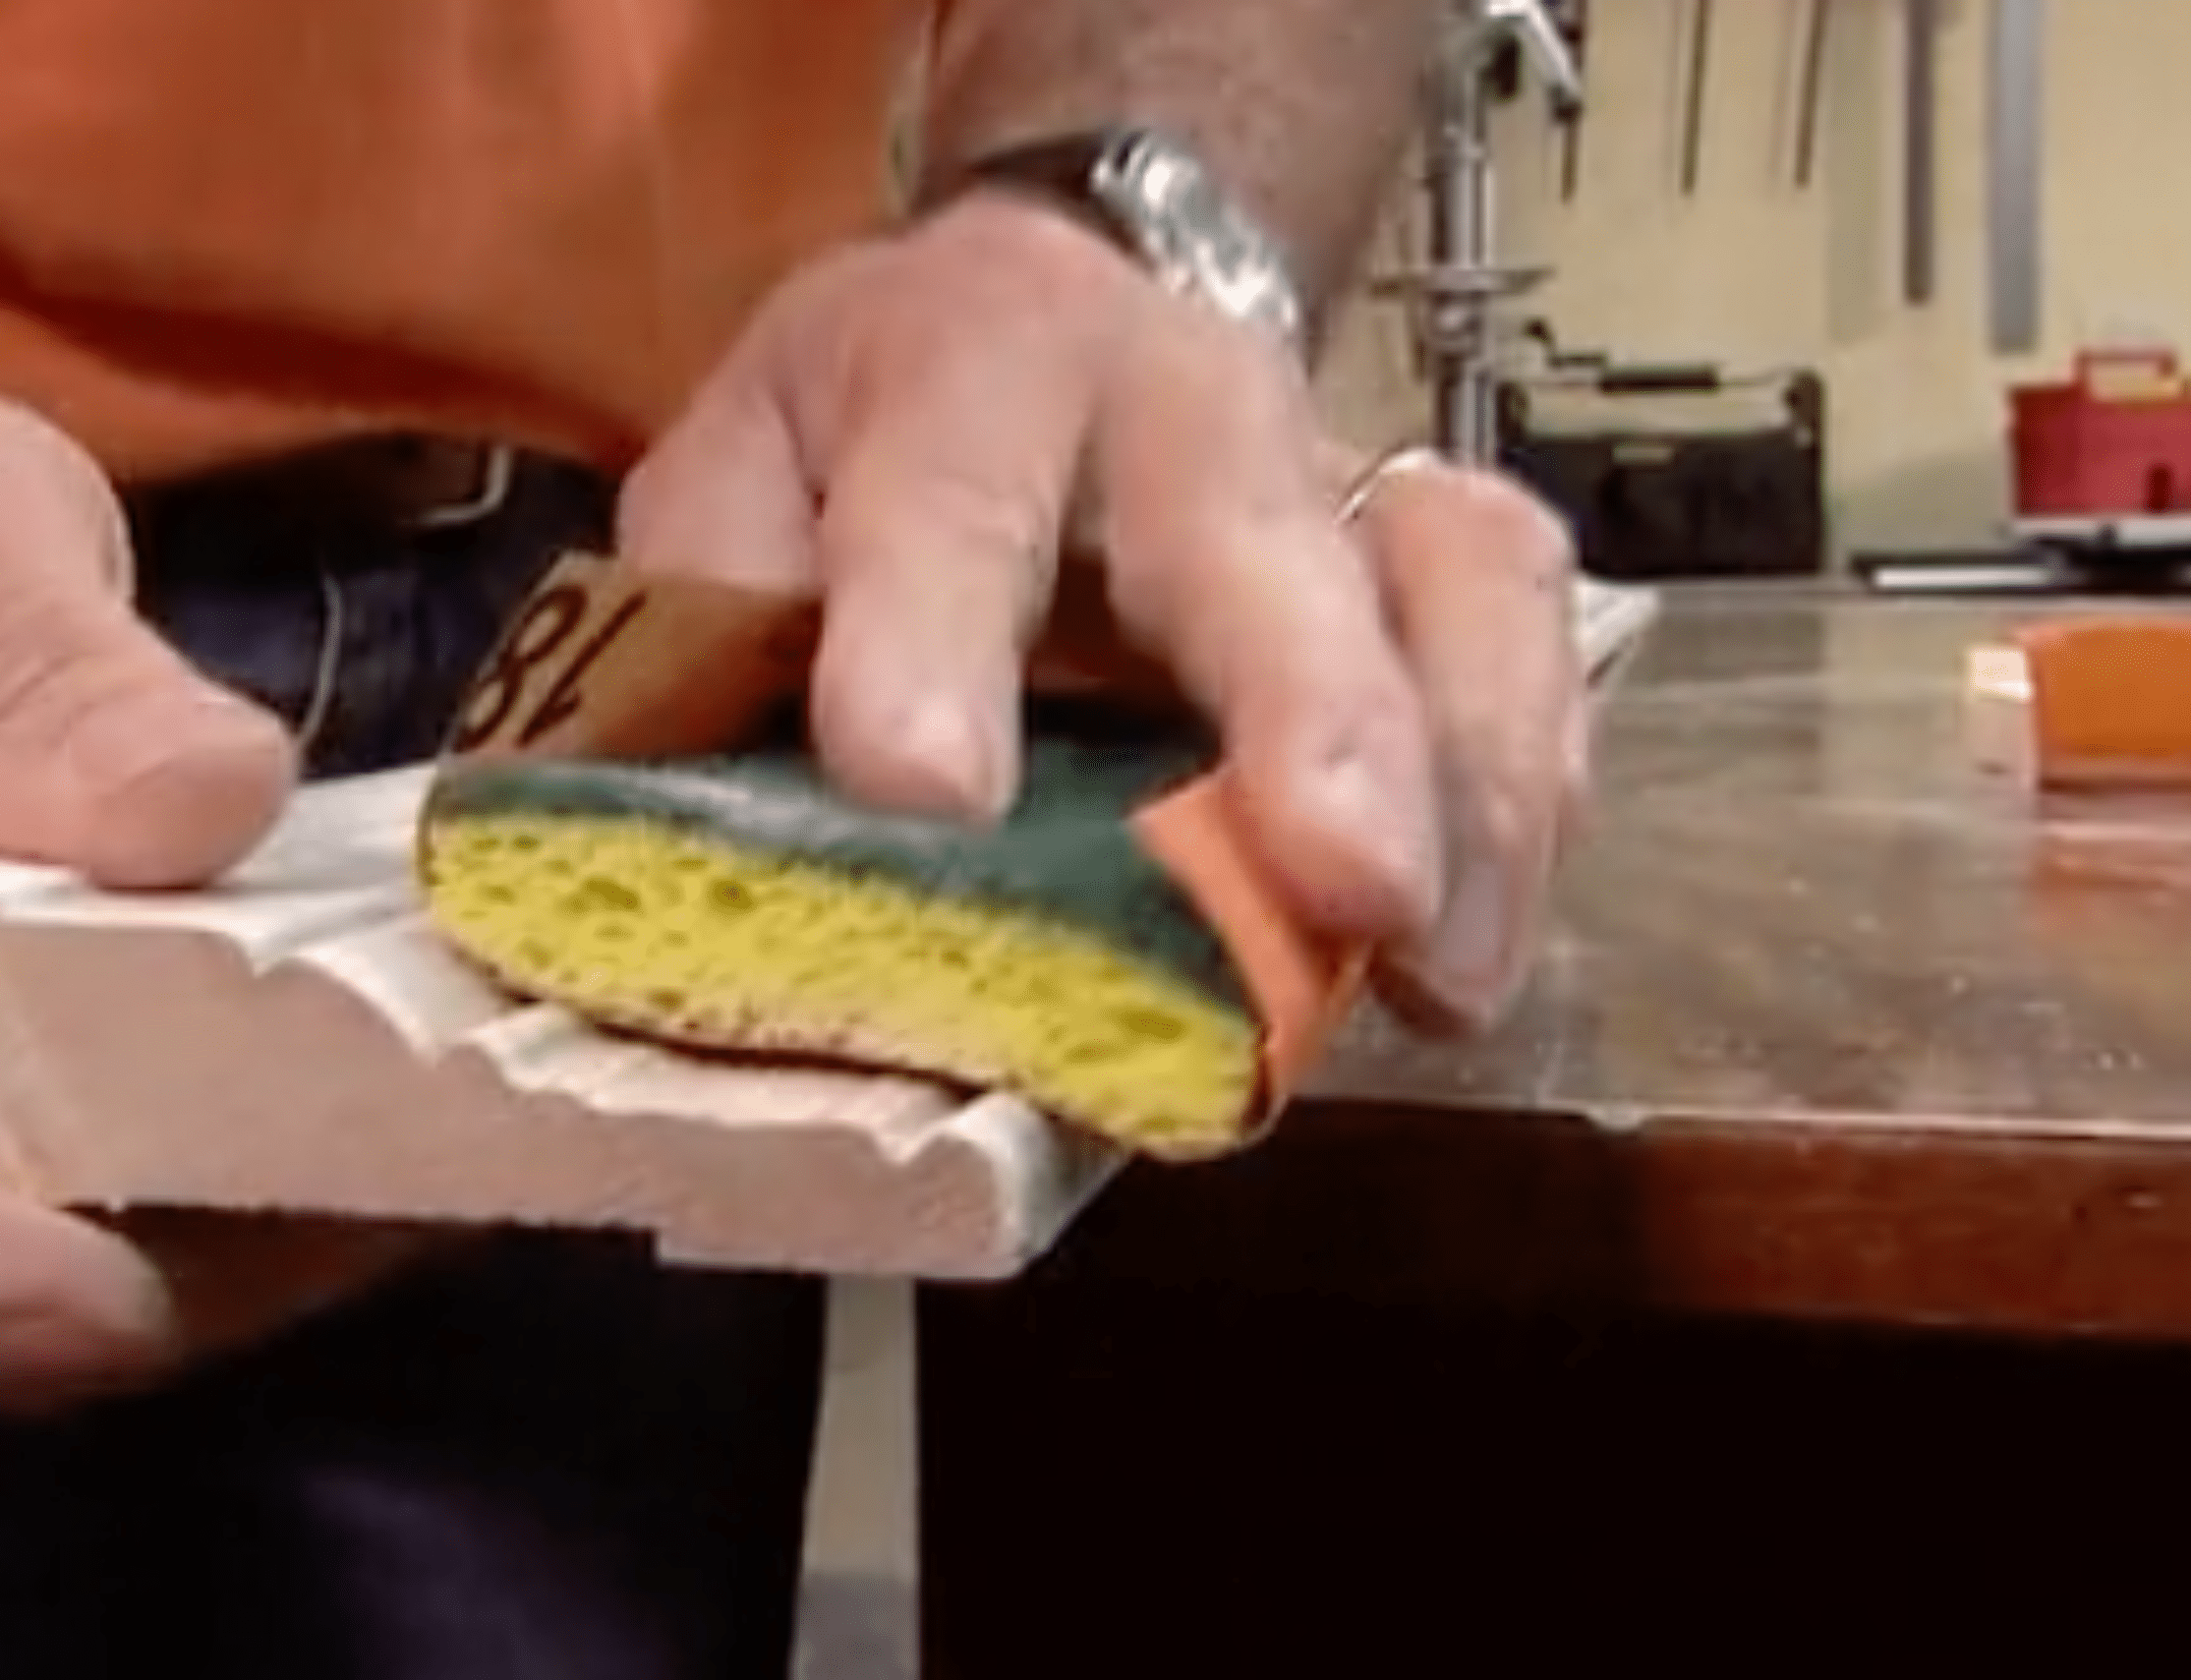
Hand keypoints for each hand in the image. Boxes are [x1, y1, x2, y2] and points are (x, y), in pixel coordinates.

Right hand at [0, 382, 415, 1411]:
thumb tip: (208, 812)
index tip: (128, 1285)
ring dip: (233, 1241)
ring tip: (430, 1145)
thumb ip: (19, 662)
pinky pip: (101, 1200)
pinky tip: (383, 1106)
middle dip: (150, 1276)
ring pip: (29, 1273)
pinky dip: (240, 1180)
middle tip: (391, 1187)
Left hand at [619, 194, 1584, 1033]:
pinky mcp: (1429, 548)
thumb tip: (717, 834)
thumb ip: (712, 618)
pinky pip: (1526, 634)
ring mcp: (1334, 472)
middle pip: (1260, 535)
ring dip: (1471, 784)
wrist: (1056, 300)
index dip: (934, 636)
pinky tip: (1481, 935)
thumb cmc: (874, 431)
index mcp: (967, 364)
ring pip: (1452, 583)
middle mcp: (1180, 398)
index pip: (949, 491)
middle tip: (1343, 879)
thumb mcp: (738, 475)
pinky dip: (1528, 785)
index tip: (922, 788)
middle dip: (1314, 708)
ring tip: (1438, 974)